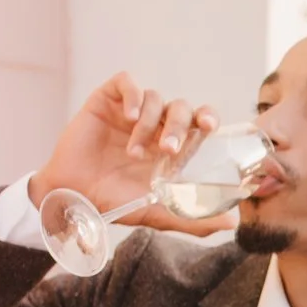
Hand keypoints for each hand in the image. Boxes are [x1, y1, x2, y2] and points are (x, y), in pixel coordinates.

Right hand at [30, 72, 236, 235]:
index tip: (209, 127)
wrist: (73, 196)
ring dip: (149, 124)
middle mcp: (155, 125)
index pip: (199, 120)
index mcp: (172, 145)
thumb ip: (193, 219)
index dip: (208, 117)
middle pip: (180, 108)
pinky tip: (128, 118)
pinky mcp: (107, 101)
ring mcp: (130, 111)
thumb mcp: (157, 213)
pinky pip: (126, 82)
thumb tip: (233, 224)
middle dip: (178, 126)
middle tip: (168, 150)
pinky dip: (132, 96)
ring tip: (134, 152)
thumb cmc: (115, 202)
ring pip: (154, 98)